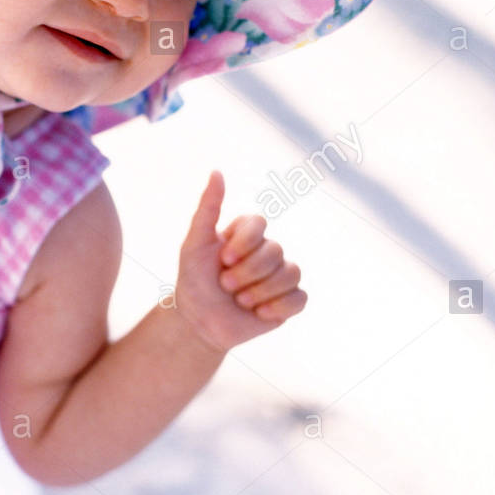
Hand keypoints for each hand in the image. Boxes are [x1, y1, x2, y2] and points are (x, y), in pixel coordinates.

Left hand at [173, 169, 306, 353]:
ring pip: (291, 274)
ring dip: (260, 292)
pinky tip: (259, 314)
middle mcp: (268, 250)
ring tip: (240, 301)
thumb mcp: (194, 244)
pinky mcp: (289, 301)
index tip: (222, 260)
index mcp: (247, 233)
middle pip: (275, 251)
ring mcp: (281, 276)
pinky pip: (300, 298)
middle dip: (246, 273)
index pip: (259, 223)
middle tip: (225, 285)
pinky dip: (278, 307)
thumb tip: (216, 171)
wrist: (198, 323)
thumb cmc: (194, 281)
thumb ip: (207, 208)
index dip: (243, 244)